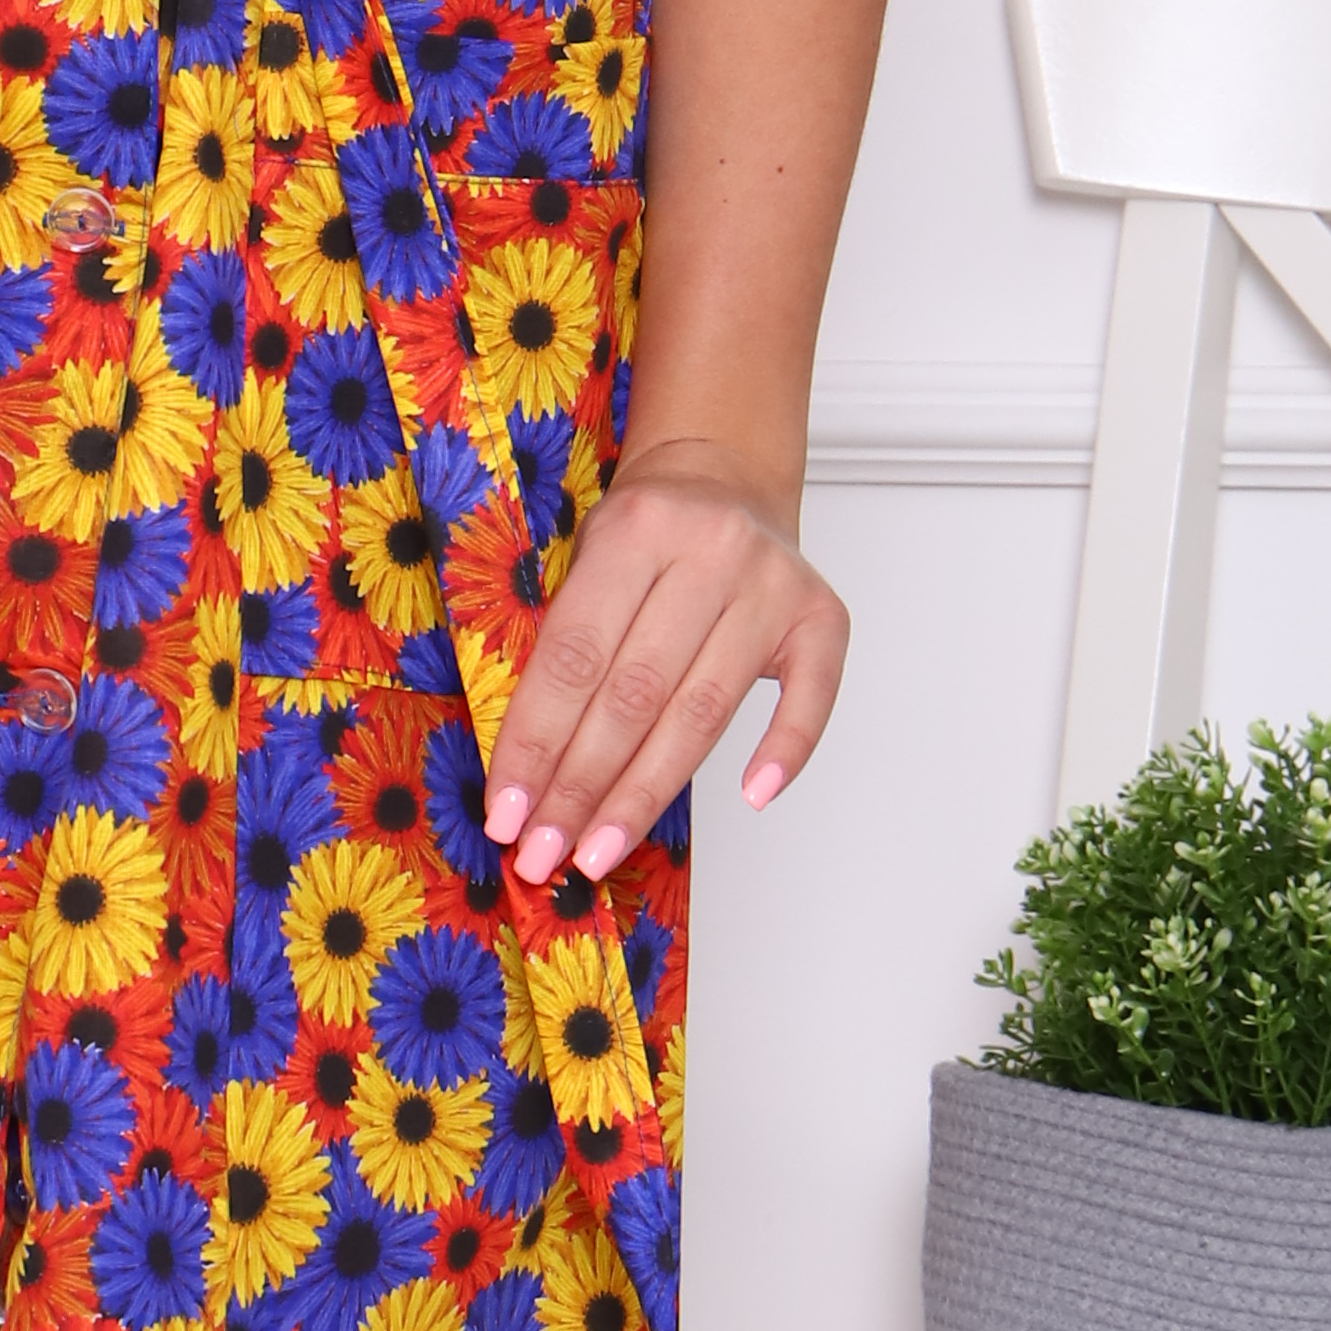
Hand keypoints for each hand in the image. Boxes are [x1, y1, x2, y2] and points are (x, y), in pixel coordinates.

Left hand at [482, 438, 850, 889]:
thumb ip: (564, 643)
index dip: (536, 743)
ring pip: (702, 711)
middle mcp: (711, 551)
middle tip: (545, 854)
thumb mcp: (586, 556)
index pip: (575, 657)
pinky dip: (784, 751)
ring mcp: (773, 585)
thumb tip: (523, 770)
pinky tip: (750, 798)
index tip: (507, 813)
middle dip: (581, 787)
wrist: (724, 476)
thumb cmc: (646, 534)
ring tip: (599, 850)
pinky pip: (811, 698)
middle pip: (635, 694)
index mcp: (636, 529)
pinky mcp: (824, 616)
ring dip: (644, 795)